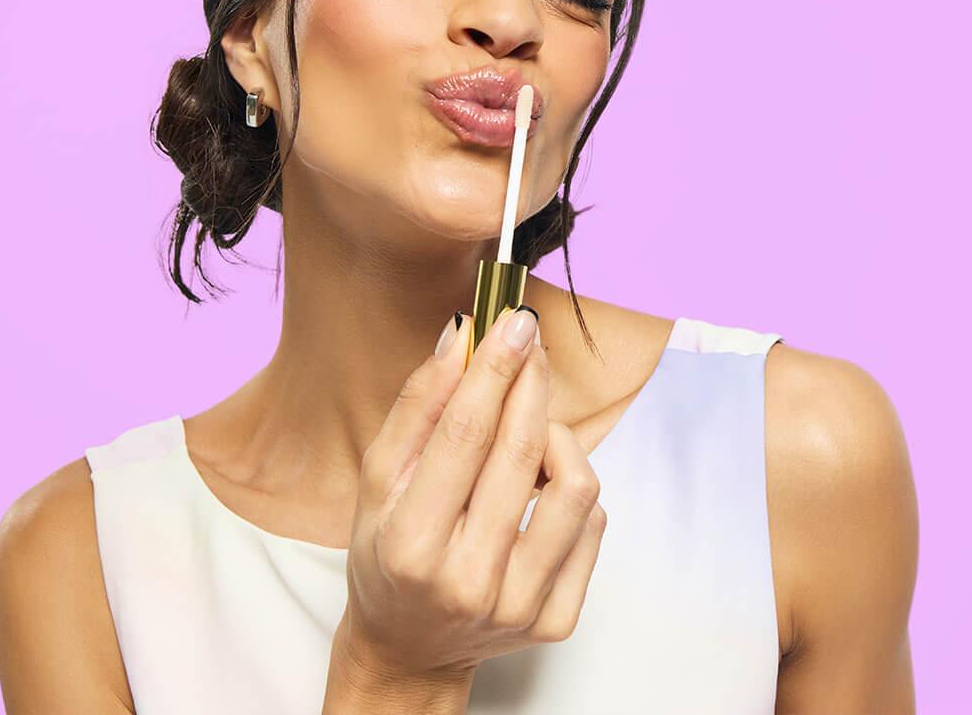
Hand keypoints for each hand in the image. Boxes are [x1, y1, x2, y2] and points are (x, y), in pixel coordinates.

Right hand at [335, 306, 607, 691]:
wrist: (410, 648)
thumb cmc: (388, 554)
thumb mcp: (377, 482)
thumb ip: (418, 407)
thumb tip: (461, 335)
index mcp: (411, 544)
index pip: (465, 436)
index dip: (494, 370)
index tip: (513, 322)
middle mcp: (468, 582)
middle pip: (522, 453)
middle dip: (530, 383)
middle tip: (528, 344)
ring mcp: (519, 607)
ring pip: (575, 487)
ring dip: (556, 439)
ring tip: (527, 433)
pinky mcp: (557, 620)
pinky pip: (593, 525)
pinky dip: (569, 490)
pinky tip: (538, 488)